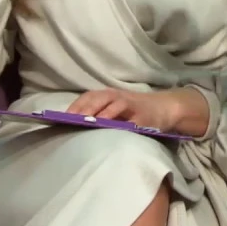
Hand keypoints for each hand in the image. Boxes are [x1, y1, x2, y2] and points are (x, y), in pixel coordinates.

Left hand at [66, 88, 203, 134]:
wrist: (164, 107)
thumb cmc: (134, 112)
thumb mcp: (115, 110)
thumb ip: (98, 115)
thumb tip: (73, 127)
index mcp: (107, 95)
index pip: (87, 97)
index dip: (75, 106)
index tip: (61, 118)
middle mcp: (117, 96)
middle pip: (97, 98)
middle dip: (84, 109)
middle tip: (72, 120)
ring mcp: (131, 104)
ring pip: (113, 104)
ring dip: (101, 113)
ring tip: (89, 123)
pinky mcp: (143, 115)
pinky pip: (131, 119)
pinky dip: (123, 124)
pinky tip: (114, 130)